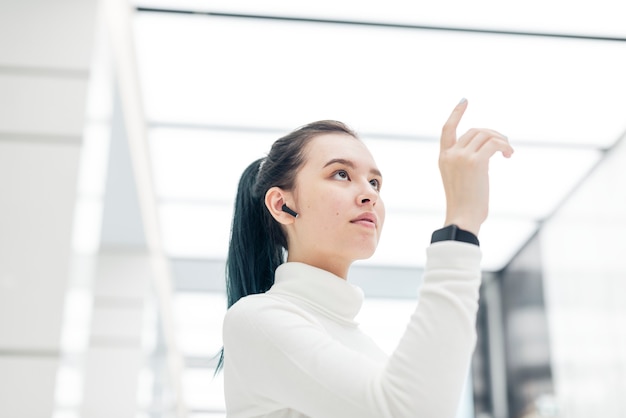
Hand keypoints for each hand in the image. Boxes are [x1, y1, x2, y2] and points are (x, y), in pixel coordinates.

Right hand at [439, 99, 513, 235]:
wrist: (462, 217)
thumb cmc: (464, 204)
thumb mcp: (460, 178)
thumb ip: (467, 161)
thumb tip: (489, 149)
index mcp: (443, 158)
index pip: (447, 129)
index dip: (456, 113)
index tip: (464, 100)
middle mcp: (450, 154)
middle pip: (475, 131)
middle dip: (493, 134)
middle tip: (505, 146)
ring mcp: (462, 157)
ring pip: (486, 135)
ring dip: (502, 141)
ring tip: (508, 153)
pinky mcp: (475, 162)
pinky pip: (495, 144)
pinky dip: (505, 147)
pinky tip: (509, 156)